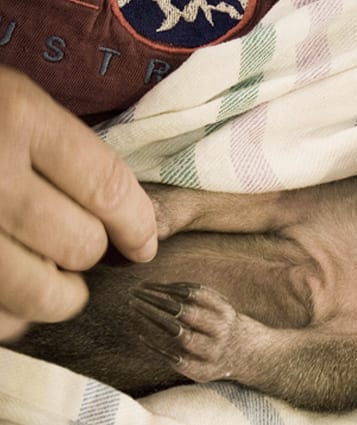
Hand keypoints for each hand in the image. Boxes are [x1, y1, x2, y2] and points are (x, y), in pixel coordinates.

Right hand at [0, 66, 157, 340]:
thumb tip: (128, 224)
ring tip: (54, 281)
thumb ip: (66, 153)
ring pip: (40, 293)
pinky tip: (8, 289)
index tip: (142, 243)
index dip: (137, 224)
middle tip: (76, 244)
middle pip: (81, 245)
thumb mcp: (13, 100)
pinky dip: (12, 315)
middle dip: (90, 251)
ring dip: (60, 295)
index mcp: (18, 117)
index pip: (108, 188)